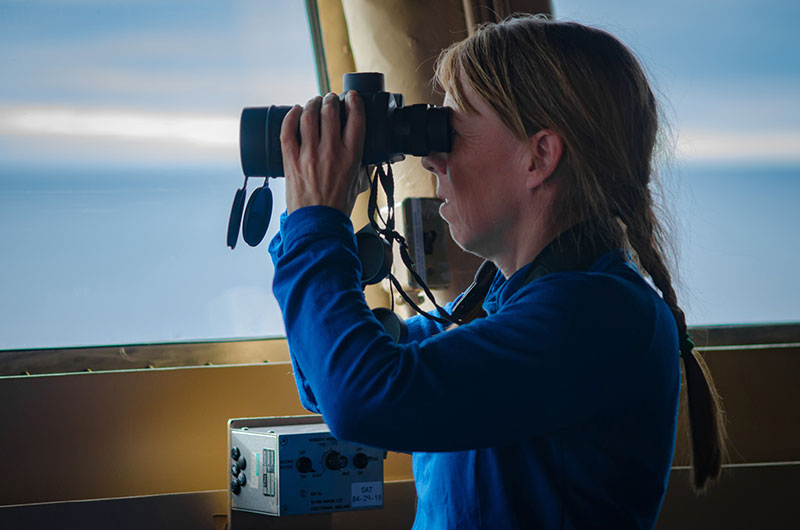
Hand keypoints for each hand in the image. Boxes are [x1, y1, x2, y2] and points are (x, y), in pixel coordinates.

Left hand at [280, 91, 368, 216]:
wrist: (318, 224)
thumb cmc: (339, 206)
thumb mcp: (359, 183)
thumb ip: (362, 165)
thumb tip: (365, 154)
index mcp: (352, 157)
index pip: (356, 119)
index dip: (354, 102)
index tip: (352, 98)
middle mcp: (331, 152)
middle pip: (330, 112)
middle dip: (331, 100)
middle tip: (330, 100)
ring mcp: (309, 155)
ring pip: (309, 117)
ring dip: (312, 104)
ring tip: (314, 102)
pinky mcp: (291, 161)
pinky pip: (287, 131)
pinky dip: (291, 117)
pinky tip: (295, 111)